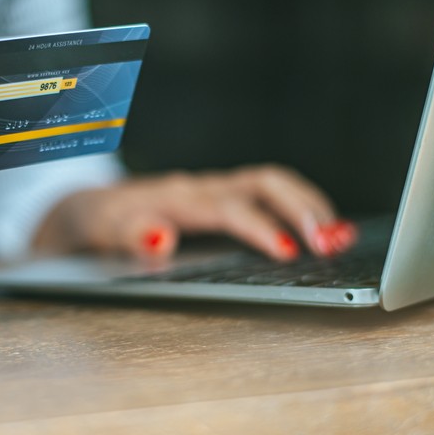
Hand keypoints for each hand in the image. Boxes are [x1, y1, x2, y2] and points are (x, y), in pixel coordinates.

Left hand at [33, 164, 356, 260]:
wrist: (89, 210)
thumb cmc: (99, 224)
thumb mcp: (102, 233)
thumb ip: (128, 234)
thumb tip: (161, 238)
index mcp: (177, 197)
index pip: (228, 207)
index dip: (259, 227)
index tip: (288, 252)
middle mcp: (203, 189)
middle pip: (264, 182)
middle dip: (303, 208)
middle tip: (334, 241)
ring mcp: (217, 193)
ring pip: (274, 186)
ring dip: (311, 207)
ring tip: (344, 237)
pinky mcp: (225, 201)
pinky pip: (270, 197)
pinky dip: (302, 210)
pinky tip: (328, 233)